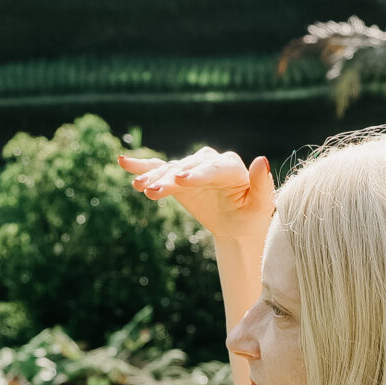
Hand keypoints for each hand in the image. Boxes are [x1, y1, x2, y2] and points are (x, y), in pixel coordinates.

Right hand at [120, 146, 274, 243]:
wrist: (238, 225)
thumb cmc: (252, 215)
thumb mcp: (261, 205)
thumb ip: (261, 184)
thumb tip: (262, 159)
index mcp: (232, 167)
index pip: (213, 170)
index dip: (197, 175)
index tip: (180, 180)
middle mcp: (210, 162)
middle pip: (187, 169)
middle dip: (170, 179)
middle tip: (153, 189)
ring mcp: (192, 168)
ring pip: (170, 171)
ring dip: (154, 177)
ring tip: (138, 186)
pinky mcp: (177, 177)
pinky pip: (158, 170)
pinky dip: (141, 166)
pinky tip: (123, 162)